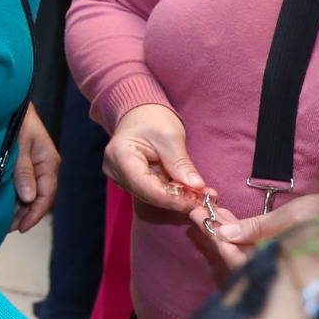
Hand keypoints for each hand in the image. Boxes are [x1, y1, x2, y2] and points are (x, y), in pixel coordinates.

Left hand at [12, 104, 58, 231]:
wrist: (5, 100)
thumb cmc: (15, 118)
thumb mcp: (19, 144)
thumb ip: (23, 171)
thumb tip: (29, 197)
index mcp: (48, 161)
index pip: (46, 195)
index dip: (34, 214)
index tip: (21, 227)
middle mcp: (44, 166)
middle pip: (38, 198)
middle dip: (24, 214)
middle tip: (7, 227)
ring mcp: (34, 165)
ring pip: (29, 193)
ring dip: (18, 208)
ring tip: (3, 220)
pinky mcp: (23, 163)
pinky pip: (21, 185)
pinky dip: (14, 197)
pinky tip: (3, 204)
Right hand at [103, 103, 213, 221]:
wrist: (140, 114)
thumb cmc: (152, 119)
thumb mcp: (170, 136)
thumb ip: (180, 163)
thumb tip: (197, 187)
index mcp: (119, 155)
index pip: (142, 184)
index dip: (166, 198)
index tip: (190, 204)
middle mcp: (115, 170)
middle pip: (145, 193)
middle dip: (174, 200)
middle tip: (203, 202)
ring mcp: (121, 177)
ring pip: (149, 196)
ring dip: (174, 198)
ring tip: (199, 197)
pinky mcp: (131, 181)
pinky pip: (151, 192)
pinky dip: (170, 194)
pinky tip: (188, 193)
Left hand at [202, 189, 318, 271]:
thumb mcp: (295, 217)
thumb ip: (260, 228)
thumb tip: (226, 234)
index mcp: (280, 263)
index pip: (240, 262)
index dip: (218, 242)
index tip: (201, 220)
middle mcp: (278, 267)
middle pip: (238, 258)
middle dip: (217, 235)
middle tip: (196, 211)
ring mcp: (281, 260)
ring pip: (245, 252)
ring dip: (227, 232)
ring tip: (209, 212)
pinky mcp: (284, 252)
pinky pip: (255, 247)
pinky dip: (241, 233)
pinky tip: (229, 219)